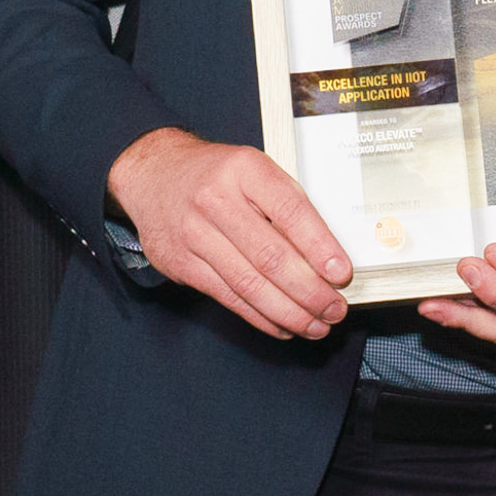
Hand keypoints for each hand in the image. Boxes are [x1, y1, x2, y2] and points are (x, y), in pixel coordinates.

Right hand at [109, 127, 352, 340]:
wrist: (154, 174)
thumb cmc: (216, 175)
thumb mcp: (253, 170)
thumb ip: (286, 205)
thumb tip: (326, 257)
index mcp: (245, 170)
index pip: (291, 212)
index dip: (320, 248)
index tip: (341, 274)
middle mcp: (216, 200)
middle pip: (271, 257)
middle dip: (310, 291)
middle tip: (335, 309)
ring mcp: (194, 233)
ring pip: (250, 285)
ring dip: (290, 313)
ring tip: (317, 325)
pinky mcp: (182, 263)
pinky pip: (229, 298)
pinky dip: (262, 317)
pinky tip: (284, 325)